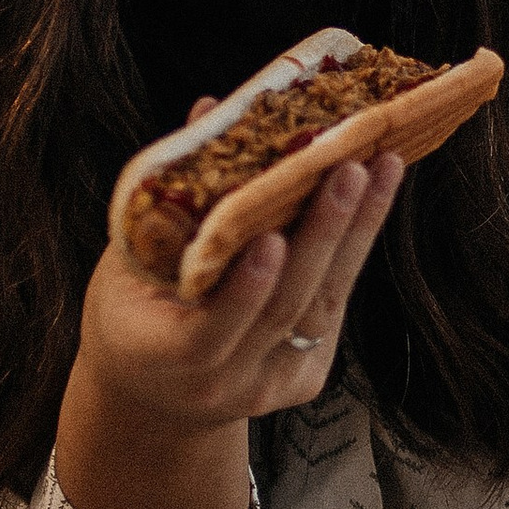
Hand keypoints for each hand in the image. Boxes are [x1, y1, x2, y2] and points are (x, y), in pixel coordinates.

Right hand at [53, 148, 403, 508]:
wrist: (155, 397)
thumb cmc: (134, 313)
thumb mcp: (129, 261)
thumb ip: (168, 198)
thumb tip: (210, 111)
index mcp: (160, 357)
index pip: (208, 332)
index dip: (244, 289)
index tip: (271, 238)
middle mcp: (219, 383)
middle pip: (283, 310)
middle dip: (322, 235)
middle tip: (349, 170)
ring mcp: (268, 386)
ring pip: (322, 306)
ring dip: (355, 232)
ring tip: (379, 168)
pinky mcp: (306, 380)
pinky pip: (331, 310)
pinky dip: (352, 251)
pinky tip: (372, 200)